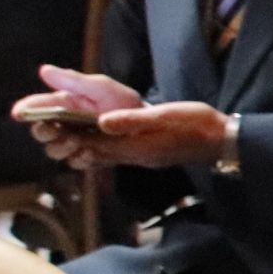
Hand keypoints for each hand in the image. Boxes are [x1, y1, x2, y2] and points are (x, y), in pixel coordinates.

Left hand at [16, 66, 213, 169]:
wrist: (224, 142)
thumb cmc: (198, 124)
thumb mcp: (167, 115)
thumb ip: (134, 120)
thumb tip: (101, 121)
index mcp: (135, 146)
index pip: (93, 144)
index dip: (70, 136)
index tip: (48, 125)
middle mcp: (134, 156)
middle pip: (94, 153)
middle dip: (71, 143)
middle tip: (49, 130)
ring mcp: (141, 158)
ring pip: (103, 156)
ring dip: (84, 147)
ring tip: (66, 135)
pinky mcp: (148, 155)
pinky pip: (115, 155)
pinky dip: (100, 148)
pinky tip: (97, 140)